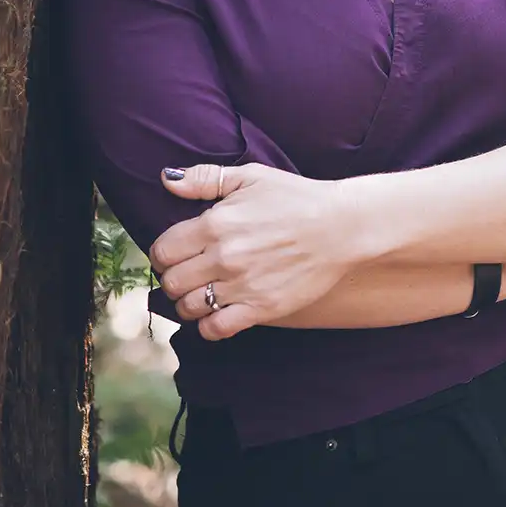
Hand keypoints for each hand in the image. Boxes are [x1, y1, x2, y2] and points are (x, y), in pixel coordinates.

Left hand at [150, 164, 354, 340]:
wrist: (341, 226)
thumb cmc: (296, 197)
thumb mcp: (251, 177)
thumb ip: (205, 178)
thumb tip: (166, 180)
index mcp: (216, 223)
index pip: (163, 250)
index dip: (164, 252)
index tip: (176, 251)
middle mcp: (224, 257)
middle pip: (170, 282)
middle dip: (173, 277)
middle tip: (189, 272)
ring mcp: (242, 286)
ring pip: (187, 308)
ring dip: (188, 302)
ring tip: (202, 291)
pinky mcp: (261, 308)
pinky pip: (215, 329)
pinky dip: (208, 325)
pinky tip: (218, 311)